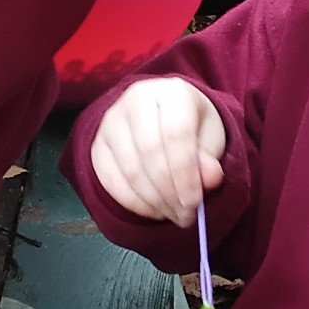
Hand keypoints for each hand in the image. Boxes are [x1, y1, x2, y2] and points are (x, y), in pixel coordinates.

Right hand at [89, 78, 225, 226]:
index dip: (185, 174)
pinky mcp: (97, 143)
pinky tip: (153, 210)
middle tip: (185, 216)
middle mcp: (136, 99)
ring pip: (129, 169)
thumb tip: (209, 179)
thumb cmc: (193, 127)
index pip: (176, 134)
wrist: (164, 116)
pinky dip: (132, 202)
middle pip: (149, 152)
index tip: (194, 204)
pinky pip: (109, 179)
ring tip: (173, 214)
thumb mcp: (211, 139)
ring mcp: (111, 121)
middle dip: (169, 192)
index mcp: (172, 92)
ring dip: (152, 201)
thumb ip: (210, 160)